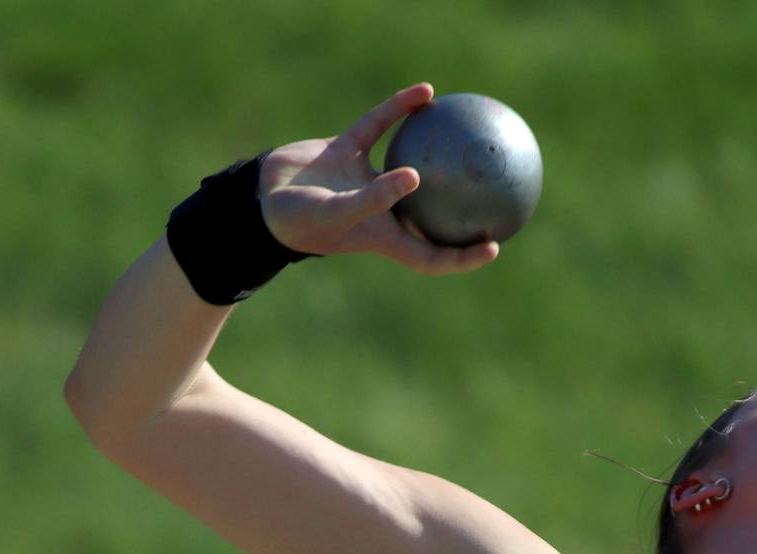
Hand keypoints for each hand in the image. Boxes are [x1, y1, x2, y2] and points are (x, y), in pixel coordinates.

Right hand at [257, 83, 500, 274]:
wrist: (260, 195)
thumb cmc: (298, 218)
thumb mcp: (338, 213)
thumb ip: (375, 197)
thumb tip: (416, 177)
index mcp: (384, 238)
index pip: (431, 256)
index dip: (462, 257)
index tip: (493, 246)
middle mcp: (381, 210)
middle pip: (430, 214)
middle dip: (461, 209)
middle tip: (496, 189)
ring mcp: (366, 178)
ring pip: (411, 161)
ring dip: (438, 150)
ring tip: (470, 131)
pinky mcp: (348, 149)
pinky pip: (382, 126)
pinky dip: (400, 110)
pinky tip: (425, 92)